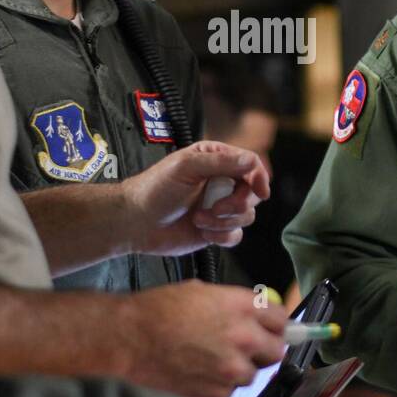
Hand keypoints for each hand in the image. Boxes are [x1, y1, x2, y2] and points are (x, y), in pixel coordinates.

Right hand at [120, 280, 287, 396]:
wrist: (126, 342)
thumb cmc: (154, 314)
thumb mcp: (199, 292)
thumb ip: (233, 304)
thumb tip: (253, 315)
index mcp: (240, 306)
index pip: (282, 318)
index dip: (275, 324)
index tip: (270, 329)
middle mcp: (242, 336)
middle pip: (276, 350)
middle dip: (262, 351)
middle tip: (243, 350)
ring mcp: (232, 368)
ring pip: (252, 376)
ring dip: (237, 372)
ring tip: (208, 363)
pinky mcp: (218, 393)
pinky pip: (230, 393)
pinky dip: (218, 388)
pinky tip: (196, 376)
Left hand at [122, 141, 269, 255]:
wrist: (136, 222)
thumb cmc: (155, 189)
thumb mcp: (186, 167)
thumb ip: (221, 162)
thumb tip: (252, 162)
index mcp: (215, 159)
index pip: (250, 164)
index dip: (259, 176)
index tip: (260, 190)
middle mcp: (221, 182)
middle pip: (252, 192)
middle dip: (237, 204)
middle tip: (216, 208)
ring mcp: (219, 207)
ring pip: (246, 216)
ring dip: (223, 221)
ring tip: (198, 219)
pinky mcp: (216, 230)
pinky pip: (235, 236)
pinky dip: (221, 236)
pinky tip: (202, 233)